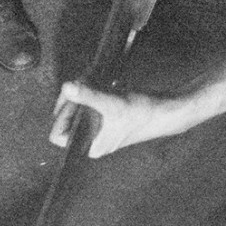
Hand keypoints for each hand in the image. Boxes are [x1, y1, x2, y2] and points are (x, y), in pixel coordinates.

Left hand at [48, 80, 180, 157]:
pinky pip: (88, 102)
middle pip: (66, 118)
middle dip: (72, 98)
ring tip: (88, 79)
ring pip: (77, 108)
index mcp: (91, 146)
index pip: (58, 134)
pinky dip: (90, 90)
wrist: (166, 110)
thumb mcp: (112, 104)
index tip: (71, 95)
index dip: (61, 113)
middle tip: (79, 82)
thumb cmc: (142, 113)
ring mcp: (99, 127)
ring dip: (80, 91)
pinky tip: (97, 80)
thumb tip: (66, 87)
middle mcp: (93, 139)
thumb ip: (88, 96)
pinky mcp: (106, 115)